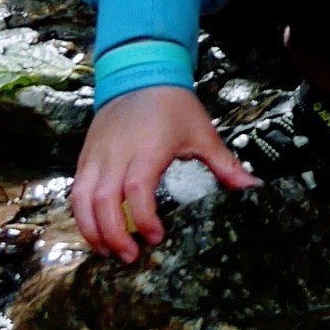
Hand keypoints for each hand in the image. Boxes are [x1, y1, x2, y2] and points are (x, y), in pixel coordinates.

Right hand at [73, 84, 253, 262]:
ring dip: (90, 229)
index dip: (144, 218)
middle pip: (104, 200)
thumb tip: (254, 189)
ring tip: (107, 251)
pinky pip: (76, 189)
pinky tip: (96, 231)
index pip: (137, 189)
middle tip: (130, 257)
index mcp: (148, 148)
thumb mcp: (203, 133)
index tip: (156, 237)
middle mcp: (117, 153)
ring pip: (82, 198)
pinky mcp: (85, 155)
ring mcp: (96, 154)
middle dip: (113, 234)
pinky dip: (81, 214)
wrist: (140, 73)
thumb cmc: (174, 106)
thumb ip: (226, 165)